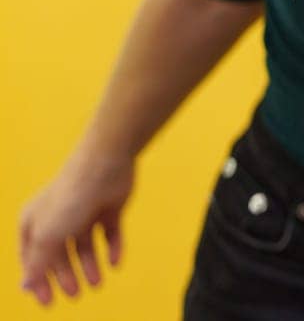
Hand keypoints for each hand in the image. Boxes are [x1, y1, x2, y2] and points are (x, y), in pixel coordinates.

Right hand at [18, 147, 133, 305]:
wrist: (105, 165)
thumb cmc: (69, 199)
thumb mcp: (47, 237)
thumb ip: (38, 262)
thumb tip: (25, 286)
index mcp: (34, 221)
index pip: (32, 257)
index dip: (39, 279)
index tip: (48, 301)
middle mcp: (58, 216)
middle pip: (60, 253)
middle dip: (67, 275)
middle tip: (76, 294)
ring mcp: (84, 211)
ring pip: (85, 245)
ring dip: (90, 265)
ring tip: (97, 283)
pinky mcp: (109, 208)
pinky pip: (110, 233)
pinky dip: (112, 248)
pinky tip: (115, 262)